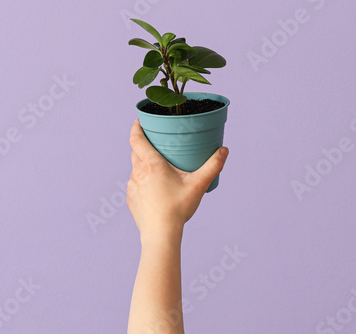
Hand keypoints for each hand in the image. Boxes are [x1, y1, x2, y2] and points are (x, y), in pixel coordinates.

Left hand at [126, 120, 227, 241]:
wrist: (160, 234)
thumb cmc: (178, 208)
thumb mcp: (198, 185)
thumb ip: (213, 166)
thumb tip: (224, 150)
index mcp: (151, 164)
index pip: (136, 138)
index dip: (136, 127)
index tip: (139, 120)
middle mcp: (138, 172)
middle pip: (135, 151)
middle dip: (142, 144)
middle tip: (155, 142)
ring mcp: (132, 186)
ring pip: (135, 168)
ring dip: (143, 164)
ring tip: (157, 166)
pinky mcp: (131, 198)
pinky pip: (135, 183)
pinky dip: (142, 180)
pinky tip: (153, 187)